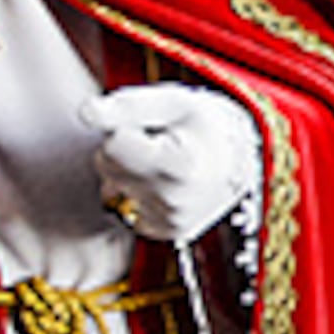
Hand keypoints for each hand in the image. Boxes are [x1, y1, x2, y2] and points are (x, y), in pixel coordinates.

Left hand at [84, 83, 260, 244]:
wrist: (248, 157)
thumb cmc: (208, 123)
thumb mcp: (174, 102)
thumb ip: (128, 106)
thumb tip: (86, 112)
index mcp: (178, 167)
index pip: (112, 146)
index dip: (128, 128)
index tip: (158, 128)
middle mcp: (174, 202)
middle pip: (109, 168)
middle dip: (125, 150)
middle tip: (164, 142)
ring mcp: (172, 222)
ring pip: (114, 189)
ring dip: (132, 172)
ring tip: (168, 162)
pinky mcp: (169, 232)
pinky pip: (127, 207)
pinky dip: (140, 193)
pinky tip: (168, 182)